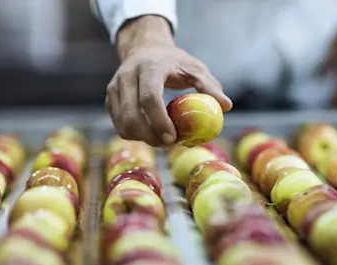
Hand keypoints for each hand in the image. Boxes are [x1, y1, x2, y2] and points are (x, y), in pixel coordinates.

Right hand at [106, 16, 231, 146]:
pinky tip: (151, 132)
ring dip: (143, 138)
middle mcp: (126, 76)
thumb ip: (209, 86)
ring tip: (162, 138)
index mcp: (149, 67)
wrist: (145, 49)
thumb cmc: (174, 62)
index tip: (173, 138)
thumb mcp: (195, 68)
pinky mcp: (110, 99)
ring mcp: (114, 88)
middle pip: (132, 115)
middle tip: (170, 144)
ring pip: (123, 124)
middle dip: (151, 136)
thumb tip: (226, 106)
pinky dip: (135, 135)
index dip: (159, 121)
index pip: (149, 98)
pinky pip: (119, 125)